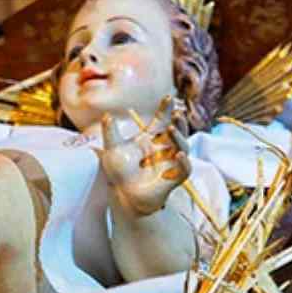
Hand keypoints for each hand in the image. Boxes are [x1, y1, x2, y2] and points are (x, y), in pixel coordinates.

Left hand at [96, 96, 191, 215]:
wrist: (122, 194)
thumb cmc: (119, 172)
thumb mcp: (112, 150)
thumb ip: (110, 132)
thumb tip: (106, 115)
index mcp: (152, 139)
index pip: (162, 120)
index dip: (166, 109)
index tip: (168, 98)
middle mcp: (164, 149)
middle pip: (177, 131)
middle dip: (178, 122)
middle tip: (175, 113)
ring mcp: (170, 163)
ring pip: (183, 147)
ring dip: (179, 137)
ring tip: (171, 129)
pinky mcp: (173, 179)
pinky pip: (185, 170)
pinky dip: (184, 163)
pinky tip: (179, 155)